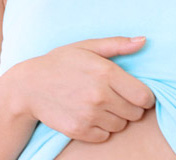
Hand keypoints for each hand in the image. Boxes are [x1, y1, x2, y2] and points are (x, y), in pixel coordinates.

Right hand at [15, 36, 154, 142]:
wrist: (29, 86)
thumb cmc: (62, 62)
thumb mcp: (88, 46)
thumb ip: (118, 44)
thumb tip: (144, 40)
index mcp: (106, 73)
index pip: (143, 96)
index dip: (146, 96)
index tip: (139, 93)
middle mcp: (99, 96)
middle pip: (135, 113)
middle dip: (131, 106)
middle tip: (117, 96)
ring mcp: (89, 116)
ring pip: (121, 125)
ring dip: (117, 116)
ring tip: (101, 103)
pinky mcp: (79, 131)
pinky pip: (105, 136)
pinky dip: (102, 128)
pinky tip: (91, 114)